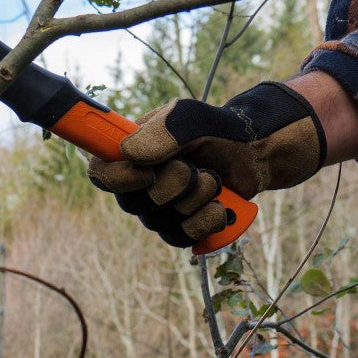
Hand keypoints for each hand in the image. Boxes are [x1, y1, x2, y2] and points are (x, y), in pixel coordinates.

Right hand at [88, 81, 326, 246]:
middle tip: (193, 167)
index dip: (116, 179)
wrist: (257, 153)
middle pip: (132, 203)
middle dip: (171, 186)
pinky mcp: (181, 227)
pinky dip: (205, 222)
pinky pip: (181, 238)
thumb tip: (129, 154)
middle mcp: (138, 183)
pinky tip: (219, 206)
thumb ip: (164, 131)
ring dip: (194, 201)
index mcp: (130, 152)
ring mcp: (158, 209)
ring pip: (159, 222)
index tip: (146, 172)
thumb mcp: (193, 118)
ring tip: (212, 180)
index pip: (99, 173)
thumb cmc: (219, 129)